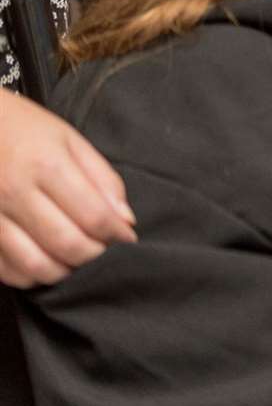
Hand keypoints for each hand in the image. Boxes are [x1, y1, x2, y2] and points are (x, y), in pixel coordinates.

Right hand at [0, 90, 136, 287]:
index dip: (117, 233)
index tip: (126, 237)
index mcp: (46, 165)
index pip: (93, 216)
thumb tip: (125, 219)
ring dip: (65, 271)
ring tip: (76, 259)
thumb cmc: (25, 129)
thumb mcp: (70, 140)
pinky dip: (31, 276)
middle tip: (103, 249)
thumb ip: (102, 178)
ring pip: (35, 265)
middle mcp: (14, 192)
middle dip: (94, 255)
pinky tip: (45, 263)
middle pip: (66, 244)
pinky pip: (5, 271)